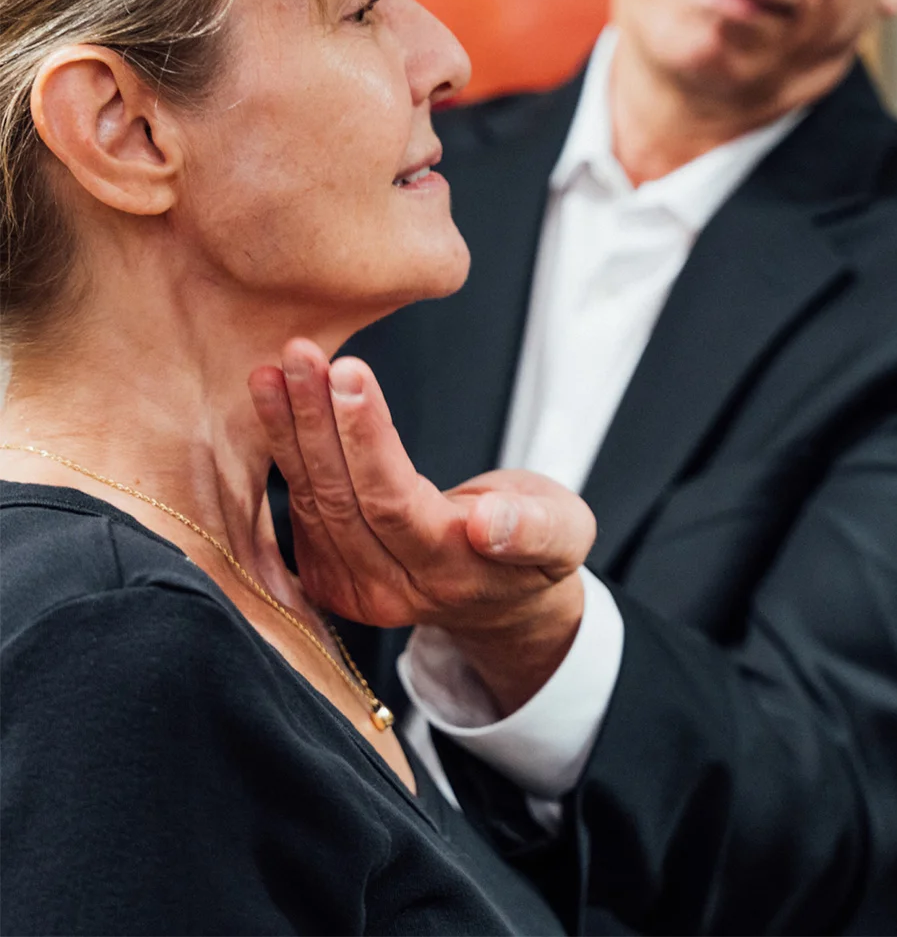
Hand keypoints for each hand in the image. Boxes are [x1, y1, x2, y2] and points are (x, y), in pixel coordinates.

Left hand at [249, 339, 595, 708]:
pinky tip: (274, 401)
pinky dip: (284, 450)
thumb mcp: (564, 534)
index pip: (394, 502)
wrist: (501, 599)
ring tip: (276, 369)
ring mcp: (353, 589)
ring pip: (311, 500)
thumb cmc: (534, 545)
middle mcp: (392, 589)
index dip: (366, 437)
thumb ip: (535, 530)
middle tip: (301, 354)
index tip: (349, 374)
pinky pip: (298, 508)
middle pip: (342, 498)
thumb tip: (490, 524)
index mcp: (450, 573)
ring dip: (289, 429)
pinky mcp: (328, 575)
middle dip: (317, 420)